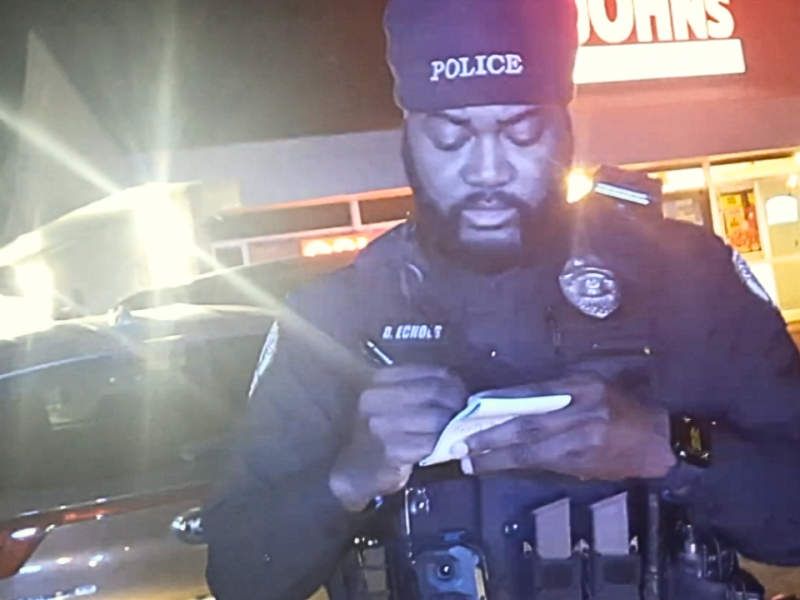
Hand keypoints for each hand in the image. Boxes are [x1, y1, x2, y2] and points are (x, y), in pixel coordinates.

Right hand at [329, 365, 466, 511]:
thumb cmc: (379, 433)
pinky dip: (446, 445)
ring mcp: (382, 425)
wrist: (354, 470)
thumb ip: (418, 389)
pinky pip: (431, 443)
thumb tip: (460, 388)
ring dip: (455, 426)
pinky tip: (448, 448)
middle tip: (467, 416)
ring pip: (437, 418)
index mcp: (380, 379)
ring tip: (460, 431)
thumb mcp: (392, 401)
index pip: (432, 373)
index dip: (455, 384)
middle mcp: (377, 398)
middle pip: (436, 393)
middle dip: (458, 404)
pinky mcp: (391, 450)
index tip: (463, 396)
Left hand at [465, 373, 675, 480]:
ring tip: (471, 462)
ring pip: (532, 452)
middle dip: (491, 438)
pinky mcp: (583, 465)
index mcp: (582, 387)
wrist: (661, 439)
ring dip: (498, 458)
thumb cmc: (624, 405)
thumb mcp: (593, 383)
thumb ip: (557, 390)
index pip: (533, 393)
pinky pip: (544, 464)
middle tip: (462, 446)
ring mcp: (582, 443)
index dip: (501, 402)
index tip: (472, 408)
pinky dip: (519, 465)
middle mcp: (581, 414)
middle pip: (528, 427)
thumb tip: (513, 400)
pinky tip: (498, 466)